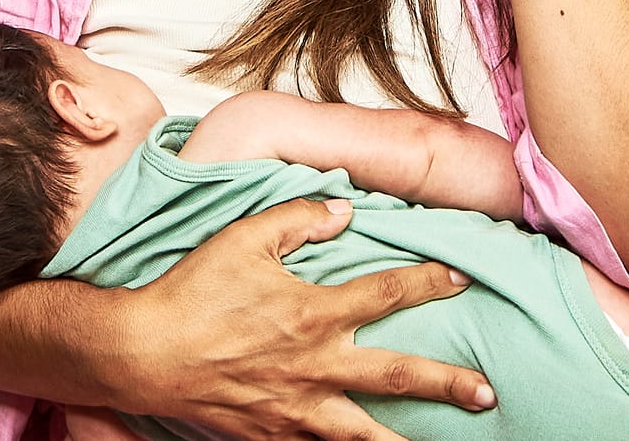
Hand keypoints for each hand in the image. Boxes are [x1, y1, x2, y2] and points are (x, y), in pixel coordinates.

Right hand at [121, 197, 495, 439]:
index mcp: (313, 313)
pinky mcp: (272, 435)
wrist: (142, 353)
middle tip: (486, 393)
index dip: (428, 282)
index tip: (461, 277)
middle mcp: (314, 365)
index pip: (387, 293)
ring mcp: (295, 407)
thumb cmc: (192, 291)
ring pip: (363, 433)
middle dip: (445, 384)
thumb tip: (345, 211)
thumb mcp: (244, 237)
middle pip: (396, 376)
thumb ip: (300, 220)